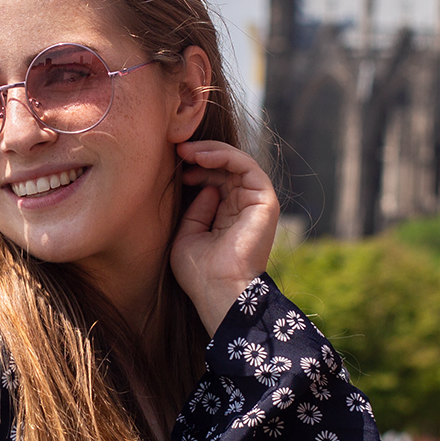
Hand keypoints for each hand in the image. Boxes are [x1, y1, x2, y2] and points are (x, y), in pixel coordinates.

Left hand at [171, 140, 281, 335]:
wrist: (217, 290)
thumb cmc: (199, 272)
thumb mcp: (187, 235)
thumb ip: (195, 209)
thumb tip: (206, 186)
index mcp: (228, 215)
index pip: (216, 178)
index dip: (197, 166)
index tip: (174, 164)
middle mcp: (244, 207)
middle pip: (226, 167)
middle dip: (201, 154)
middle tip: (178, 150)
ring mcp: (256, 203)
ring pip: (237, 161)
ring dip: (211, 151)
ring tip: (187, 151)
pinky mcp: (265, 200)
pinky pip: (247, 165)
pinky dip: (225, 155)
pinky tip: (202, 157)